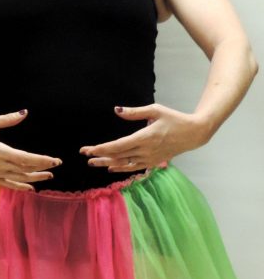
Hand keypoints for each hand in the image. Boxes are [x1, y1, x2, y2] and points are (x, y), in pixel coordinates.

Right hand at [0, 111, 60, 190]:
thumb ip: (7, 119)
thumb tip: (24, 113)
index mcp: (0, 151)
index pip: (26, 159)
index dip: (42, 160)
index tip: (56, 160)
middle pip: (26, 170)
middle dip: (42, 168)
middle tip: (56, 166)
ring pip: (20, 179)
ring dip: (35, 178)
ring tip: (48, 176)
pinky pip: (9, 184)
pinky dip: (20, 187)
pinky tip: (30, 188)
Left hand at [81, 104, 206, 171]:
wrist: (193, 134)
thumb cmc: (174, 119)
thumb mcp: (155, 110)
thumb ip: (134, 112)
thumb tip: (117, 110)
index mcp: (145, 137)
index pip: (118, 146)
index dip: (102, 149)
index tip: (88, 149)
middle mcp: (146, 150)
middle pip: (118, 156)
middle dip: (100, 156)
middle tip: (84, 154)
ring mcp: (150, 158)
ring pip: (125, 163)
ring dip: (107, 163)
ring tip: (92, 163)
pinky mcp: (154, 161)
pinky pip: (134, 167)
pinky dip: (122, 168)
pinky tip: (111, 168)